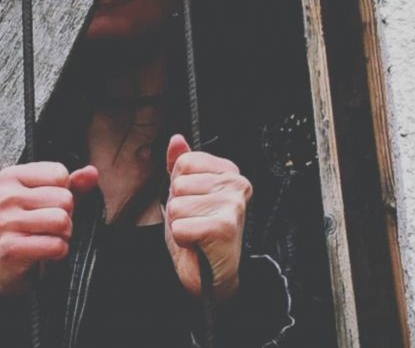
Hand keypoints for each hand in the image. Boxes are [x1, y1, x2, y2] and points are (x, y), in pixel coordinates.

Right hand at [0, 162, 98, 295]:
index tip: (47, 205)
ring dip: (64, 233)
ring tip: (49, 236)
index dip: (64, 192)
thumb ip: (74, 183)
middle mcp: (4, 196)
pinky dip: (59, 251)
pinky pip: (56, 245)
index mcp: (11, 177)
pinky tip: (45, 251)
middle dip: (66, 215)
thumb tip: (92, 172)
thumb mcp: (52, 199)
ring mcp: (5, 222)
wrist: (8, 265)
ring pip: (61, 220)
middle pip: (64, 198)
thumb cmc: (33, 225)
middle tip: (49, 225)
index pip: (60, 174)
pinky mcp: (10, 248)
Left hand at [164, 135, 251, 301]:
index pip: (184, 162)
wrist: (210, 274)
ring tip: (197, 233)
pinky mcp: (225, 227)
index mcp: (229, 171)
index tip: (195, 203)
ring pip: (177, 205)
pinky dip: (182, 240)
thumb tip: (176, 139)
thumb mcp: (185, 193)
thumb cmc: (199, 232)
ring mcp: (233, 204)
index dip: (180, 187)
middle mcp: (237, 184)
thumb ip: (181, 164)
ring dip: (180, 224)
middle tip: (196, 221)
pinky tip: (199, 244)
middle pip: (178, 184)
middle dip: (179, 207)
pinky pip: (180, 227)